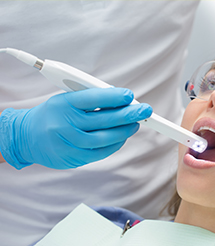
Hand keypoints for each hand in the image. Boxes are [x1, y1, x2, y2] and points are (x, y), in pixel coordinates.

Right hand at [0, 88, 151, 168]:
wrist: (27, 137)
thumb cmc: (53, 114)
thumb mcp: (66, 99)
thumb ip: (91, 99)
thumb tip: (120, 100)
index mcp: (63, 104)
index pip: (92, 98)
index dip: (113, 97)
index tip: (129, 95)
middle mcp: (65, 123)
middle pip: (103, 119)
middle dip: (128, 114)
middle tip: (145, 110)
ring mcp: (69, 143)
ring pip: (105, 138)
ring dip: (125, 131)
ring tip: (136, 124)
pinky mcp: (72, 158)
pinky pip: (100, 152)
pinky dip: (115, 144)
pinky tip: (122, 137)